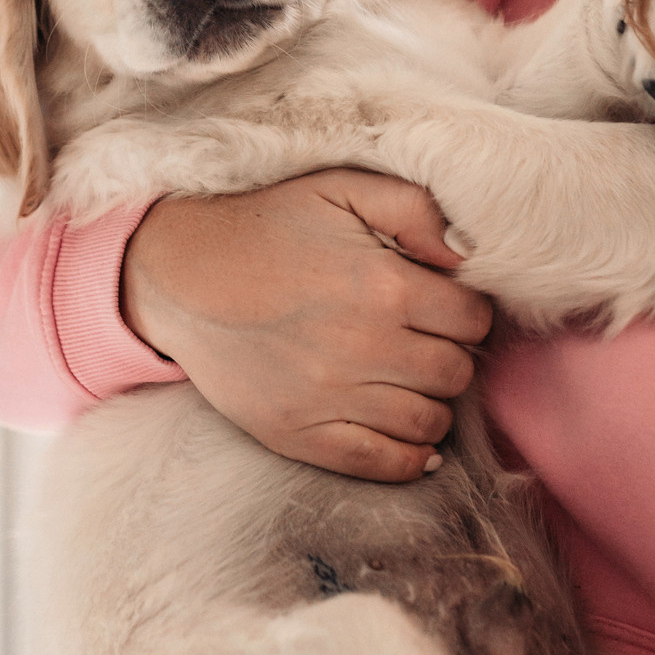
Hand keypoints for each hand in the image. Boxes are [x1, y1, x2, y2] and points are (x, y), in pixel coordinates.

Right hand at [121, 170, 492, 480]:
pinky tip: (410, 437)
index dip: (466, 311)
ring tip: (410, 379)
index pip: (473, 319)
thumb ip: (415, 208)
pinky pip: (382, 465)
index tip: (444, 305)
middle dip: (451, 354)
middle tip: (425, 339)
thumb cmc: (267, 226)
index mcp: (384, 285)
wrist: (181, 275)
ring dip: (432, 402)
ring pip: (428, 422)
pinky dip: (409, 458)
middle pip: (456, 372)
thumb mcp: (341, 190)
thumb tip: (468, 251)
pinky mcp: (298, 435)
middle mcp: (365, 347)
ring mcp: (330, 398)